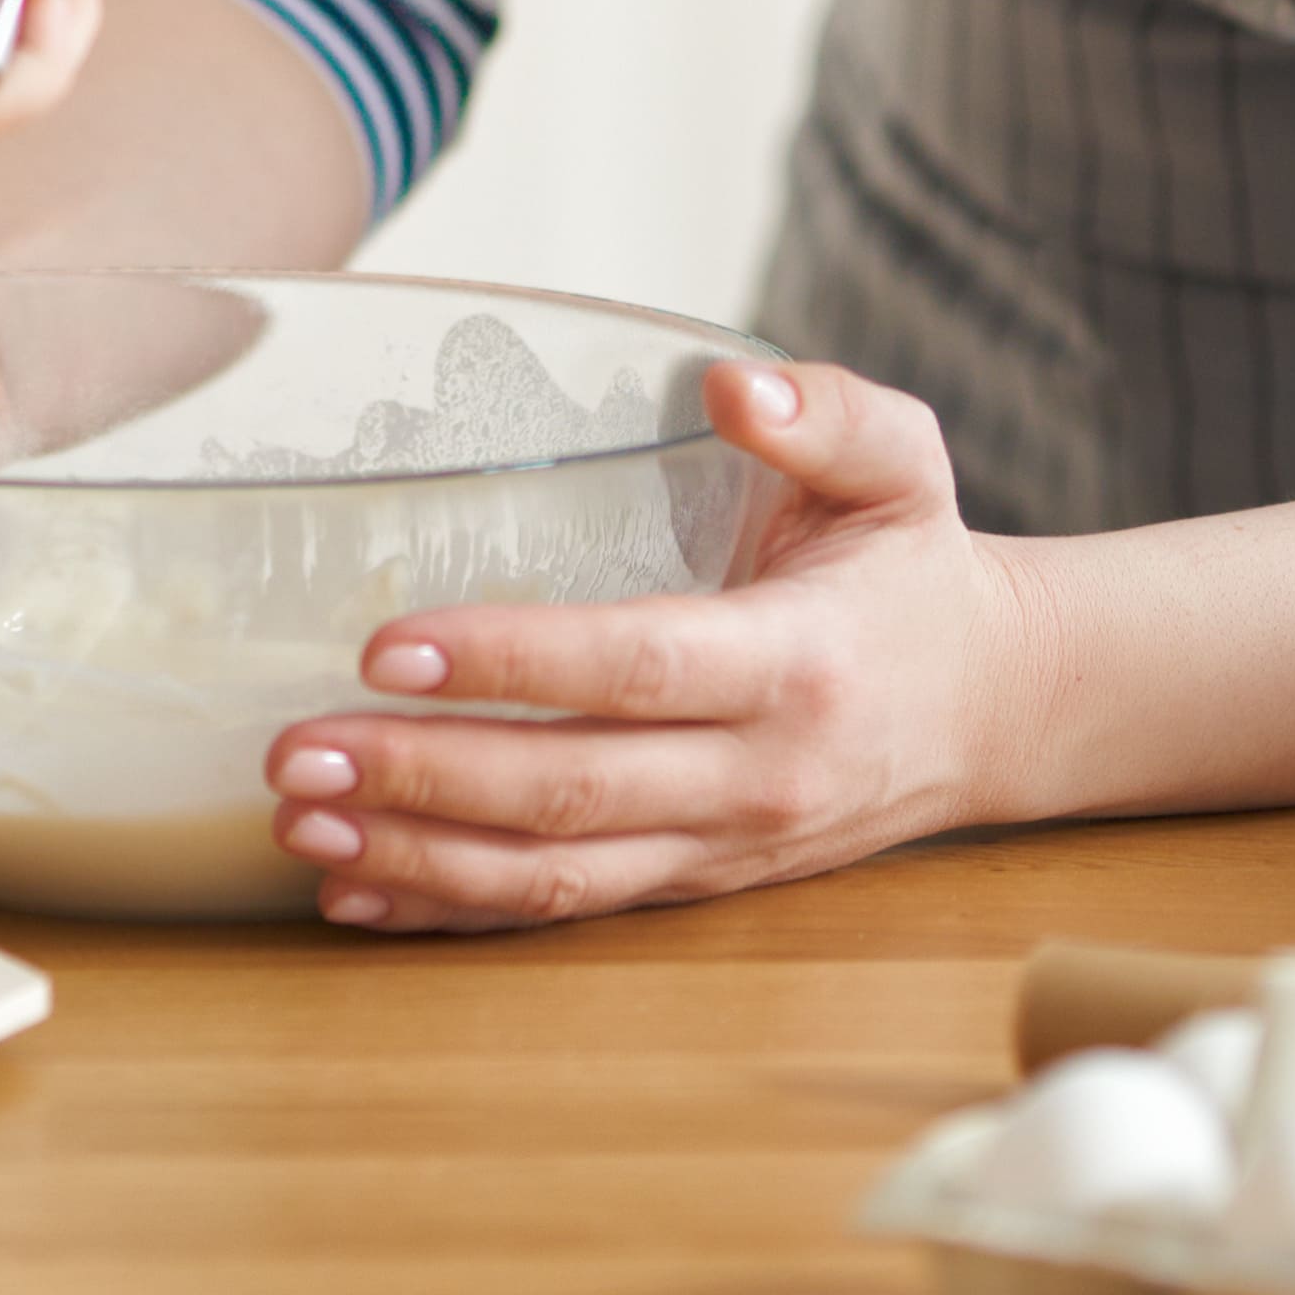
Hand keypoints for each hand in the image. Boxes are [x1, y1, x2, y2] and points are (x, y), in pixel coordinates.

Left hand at [253, 360, 1022, 928]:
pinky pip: (568, 911)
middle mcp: (757, 773)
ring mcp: (724, 846)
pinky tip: (358, 894)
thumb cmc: (917, 569)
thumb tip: (729, 382)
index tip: (384, 648)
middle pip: (570, 792)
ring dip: (417, 859)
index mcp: (795, 660)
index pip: (633, 666)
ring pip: (556, 874)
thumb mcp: (902, 463)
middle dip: (420, 778)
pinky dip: (456, 912)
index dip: (508, 664)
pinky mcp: (699, 884)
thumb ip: (823, 412)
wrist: (999, 708)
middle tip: (295, 755)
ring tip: (299, 827)